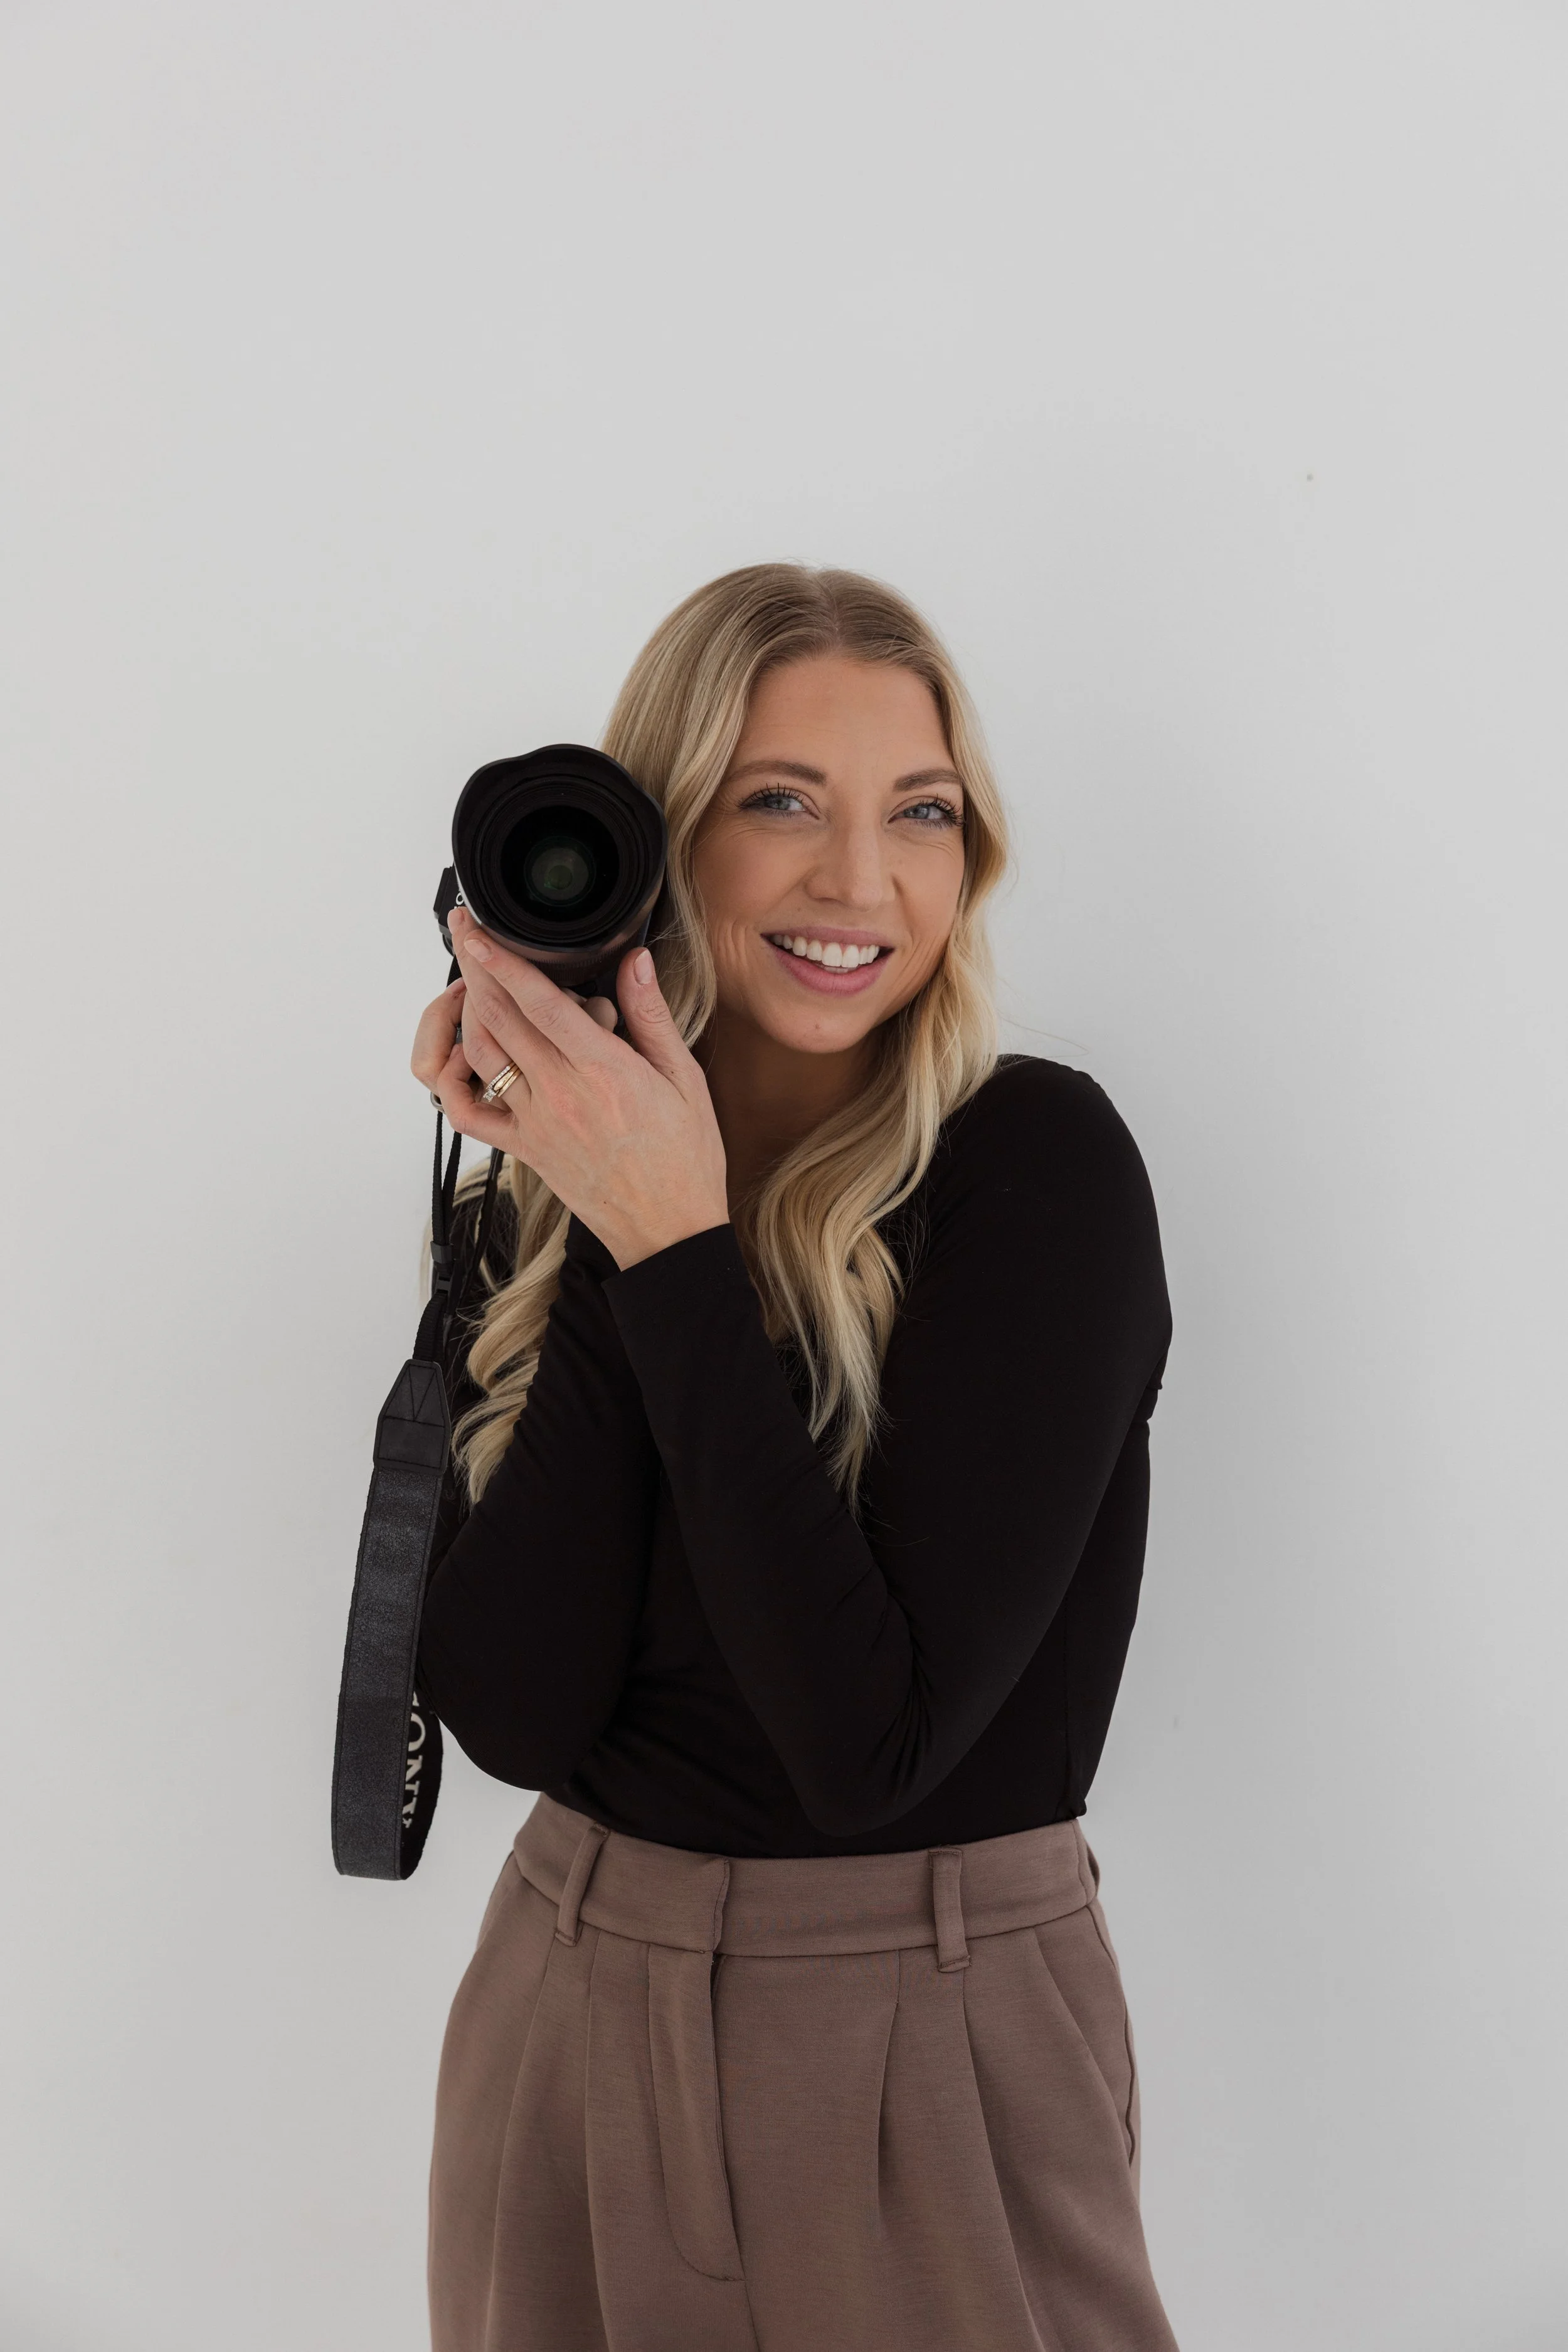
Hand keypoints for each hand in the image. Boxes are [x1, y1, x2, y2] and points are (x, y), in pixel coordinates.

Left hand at [409, 908, 729, 1270]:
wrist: (668, 1229)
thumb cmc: (684, 1157)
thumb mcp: (684, 1079)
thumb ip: (651, 1016)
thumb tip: (634, 962)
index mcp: (603, 1070)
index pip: (539, 1001)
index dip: (503, 960)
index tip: (480, 932)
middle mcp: (560, 1094)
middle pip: (499, 1017)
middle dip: (475, 969)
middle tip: (466, 936)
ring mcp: (535, 1122)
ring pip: (480, 1054)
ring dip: (465, 1012)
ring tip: (468, 983)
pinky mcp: (523, 1148)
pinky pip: (471, 1113)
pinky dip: (453, 1081)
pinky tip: (460, 1055)